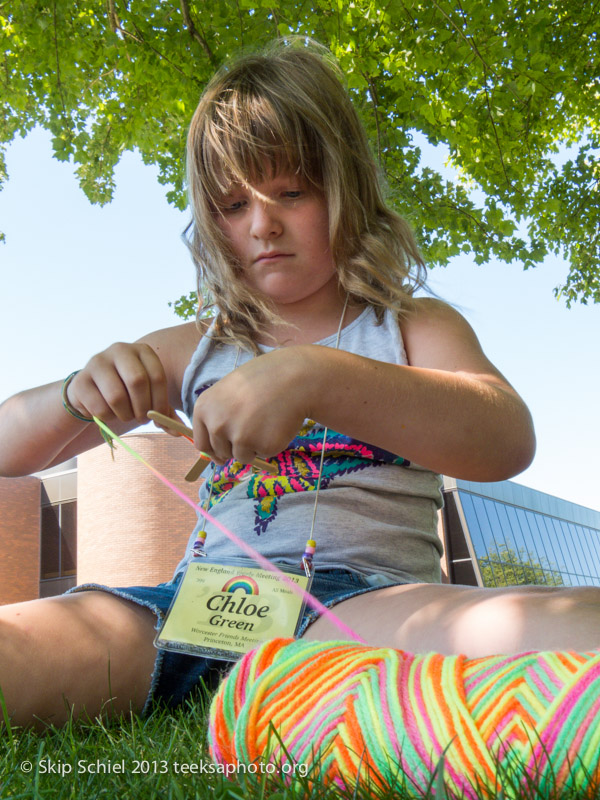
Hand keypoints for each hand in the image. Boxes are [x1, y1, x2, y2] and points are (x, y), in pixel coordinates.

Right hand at [66, 342, 175, 424]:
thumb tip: (179, 431)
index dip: (160, 401)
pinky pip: (99, 407)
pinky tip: (108, 413)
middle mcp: (120, 349)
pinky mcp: (80, 380)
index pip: (157, 376)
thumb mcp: (149, 397)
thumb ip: (164, 412)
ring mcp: (97, 362)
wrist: (92, 390)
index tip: (157, 416)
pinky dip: (107, 418)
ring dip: (125, 415)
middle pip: (137, 382)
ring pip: (116, 396)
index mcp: (142, 351)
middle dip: (142, 408)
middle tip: (141, 419)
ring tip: (125, 416)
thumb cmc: (128, 393)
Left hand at [192, 347, 310, 463]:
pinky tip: (276, 424)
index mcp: (204, 409)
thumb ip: (218, 419)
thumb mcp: (228, 393)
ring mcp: (239, 437)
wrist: (292, 377)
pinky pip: (263, 454)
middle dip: (236, 446)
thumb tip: (217, 456)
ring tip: (265, 421)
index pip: (202, 443)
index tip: (225, 450)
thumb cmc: (261, 381)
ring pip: (242, 457)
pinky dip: (271, 444)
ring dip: (253, 446)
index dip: (215, 449)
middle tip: (253, 424)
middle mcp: (217, 424)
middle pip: (221, 452)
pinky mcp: (262, 446)